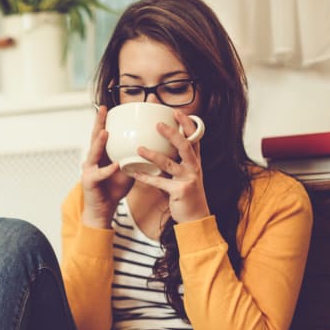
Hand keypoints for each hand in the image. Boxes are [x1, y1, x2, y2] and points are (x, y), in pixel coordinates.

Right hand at [81, 105, 134, 228]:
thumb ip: (135, 156)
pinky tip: (115, 165)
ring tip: (106, 132)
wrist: (103, 209)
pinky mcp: (89, 182)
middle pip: (94, 137)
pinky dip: (108, 170)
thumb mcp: (127, 168)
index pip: (103, 132)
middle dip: (98, 122)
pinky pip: (100, 174)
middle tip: (103, 109)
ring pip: (93, 153)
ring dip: (99, 142)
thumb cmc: (113, 188)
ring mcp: (89, 169)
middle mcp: (92, 158)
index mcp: (101, 154)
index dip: (106, 120)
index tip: (112, 106)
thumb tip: (154, 145)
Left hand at [130, 109, 210, 223]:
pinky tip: (134, 173)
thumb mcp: (183, 174)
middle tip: (158, 124)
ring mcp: (188, 178)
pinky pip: (160, 182)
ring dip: (153, 155)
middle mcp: (194, 167)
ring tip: (139, 148)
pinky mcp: (180, 191)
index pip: (193, 138)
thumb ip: (174, 161)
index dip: (187, 124)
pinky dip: (146, 177)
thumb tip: (159, 147)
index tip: (177, 112)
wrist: (195, 217)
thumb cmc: (186, 194)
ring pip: (170, 163)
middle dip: (172, 133)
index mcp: (195, 161)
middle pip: (185, 145)